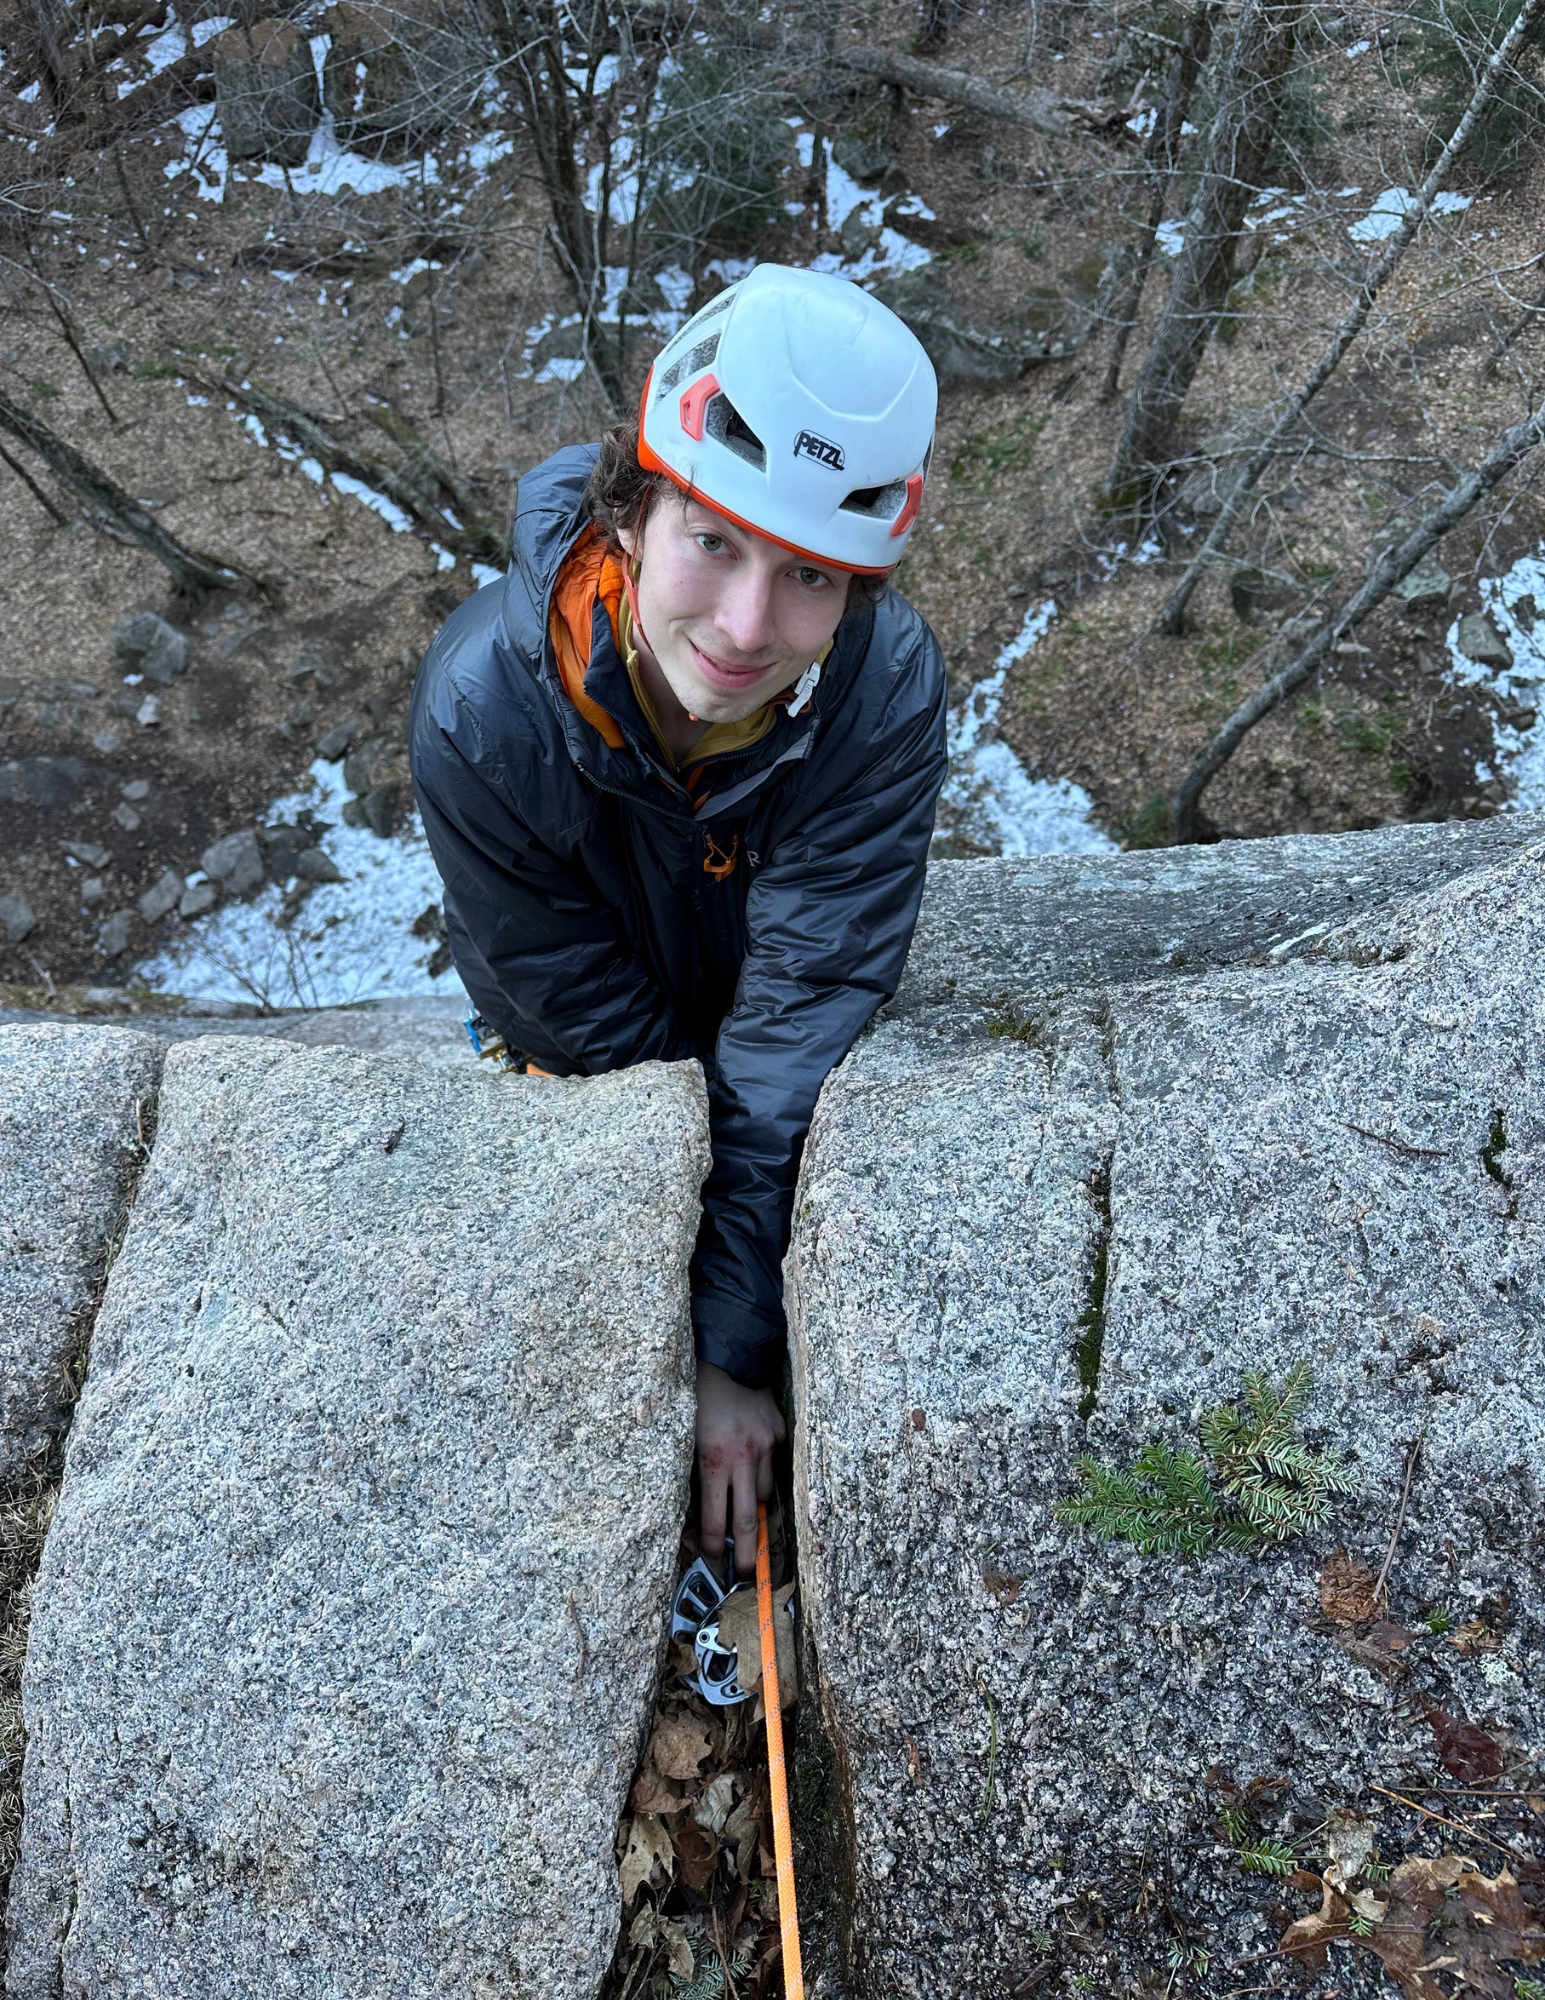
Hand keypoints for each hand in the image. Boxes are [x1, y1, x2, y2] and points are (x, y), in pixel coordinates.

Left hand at [695, 1362, 786, 1574]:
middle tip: (743, 1572)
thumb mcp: (686, 1435)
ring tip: (745, 1508)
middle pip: (748, 1518)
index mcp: (714, 1458)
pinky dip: (763, 1467)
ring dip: (753, 1502)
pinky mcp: (780, 1431)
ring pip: (763, 1491)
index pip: (714, 1515)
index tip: (712, 1558)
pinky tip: (753, 1459)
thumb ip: (698, 1469)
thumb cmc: (696, 1396)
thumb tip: (703, 1506)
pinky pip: (773, 1461)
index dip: (713, 1543)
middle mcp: (743, 1456)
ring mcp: (766, 1444)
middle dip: (745, 1551)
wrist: (727, 1354)